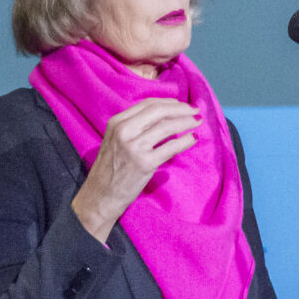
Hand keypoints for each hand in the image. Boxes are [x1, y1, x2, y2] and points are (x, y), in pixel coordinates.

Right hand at [71, 99, 200, 241]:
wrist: (100, 196)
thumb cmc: (110, 170)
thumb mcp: (115, 140)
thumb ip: (133, 127)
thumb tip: (164, 117)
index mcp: (117, 122)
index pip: (148, 104)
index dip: (169, 102)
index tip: (181, 104)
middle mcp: (124, 131)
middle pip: (159, 111)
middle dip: (181, 108)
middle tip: (195, 110)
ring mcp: (134, 147)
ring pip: (167, 126)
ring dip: (186, 121)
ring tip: (197, 122)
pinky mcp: (144, 163)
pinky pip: (171, 147)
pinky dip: (185, 141)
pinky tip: (192, 138)